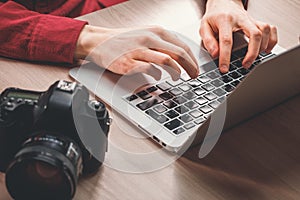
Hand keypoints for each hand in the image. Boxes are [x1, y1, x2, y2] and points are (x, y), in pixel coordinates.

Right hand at [75, 25, 198, 79]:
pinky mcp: (129, 62)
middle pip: (178, 53)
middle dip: (190, 67)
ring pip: (167, 61)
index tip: (196, 68)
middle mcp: (149, 39)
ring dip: (177, 72)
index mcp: (156, 31)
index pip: (182, 45)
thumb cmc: (124, 40)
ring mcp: (139, 50)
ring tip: (178, 78)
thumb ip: (163, 42)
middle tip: (194, 76)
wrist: (99, 42)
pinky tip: (158, 77)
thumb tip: (181, 55)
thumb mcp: (146, 34)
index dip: (192, 59)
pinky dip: (157, 75)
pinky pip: (150, 69)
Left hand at [200, 0, 277, 72]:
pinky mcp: (257, 22)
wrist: (223, 2)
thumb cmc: (214, 16)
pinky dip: (272, 40)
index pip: (227, 40)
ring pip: (265, 31)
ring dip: (262, 47)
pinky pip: (271, 29)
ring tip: (253, 59)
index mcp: (225, 20)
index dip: (225, 56)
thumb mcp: (204, 26)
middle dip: (252, 53)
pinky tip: (266, 50)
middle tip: (245, 65)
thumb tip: (215, 54)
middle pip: (254, 34)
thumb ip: (208, 40)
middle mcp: (241, 19)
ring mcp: (251, 20)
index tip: (224, 68)